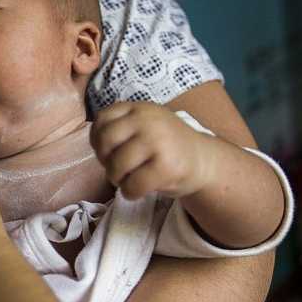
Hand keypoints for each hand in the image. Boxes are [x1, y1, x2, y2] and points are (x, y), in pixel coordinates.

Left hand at [91, 102, 212, 199]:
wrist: (204, 162)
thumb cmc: (164, 147)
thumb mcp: (143, 126)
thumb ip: (119, 128)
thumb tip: (97, 145)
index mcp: (139, 108)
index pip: (102, 120)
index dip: (98, 140)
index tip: (109, 151)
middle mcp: (148, 120)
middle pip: (105, 142)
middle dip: (105, 160)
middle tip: (117, 169)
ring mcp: (158, 141)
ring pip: (117, 166)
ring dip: (117, 179)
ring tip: (129, 179)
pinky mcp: (167, 166)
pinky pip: (133, 185)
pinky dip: (130, 193)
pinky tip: (139, 190)